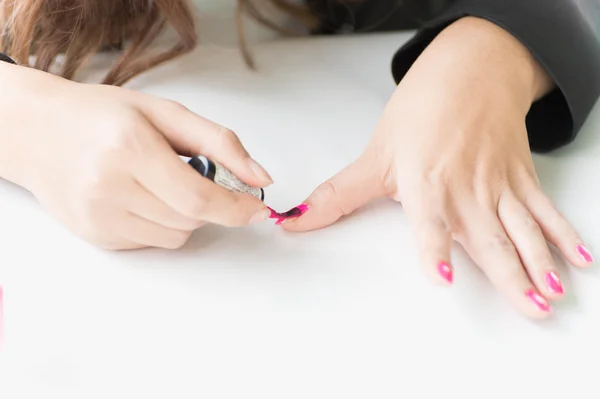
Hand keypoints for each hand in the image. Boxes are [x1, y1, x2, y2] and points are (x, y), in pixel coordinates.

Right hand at [0, 63, 272, 249]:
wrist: (39, 132)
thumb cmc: (103, 116)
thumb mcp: (165, 113)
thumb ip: (219, 143)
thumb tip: (261, 177)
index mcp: (130, 148)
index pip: (198, 198)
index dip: (236, 207)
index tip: (258, 207)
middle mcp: (109, 187)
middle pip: (191, 220)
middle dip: (210, 203)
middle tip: (192, 174)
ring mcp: (99, 217)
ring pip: (176, 236)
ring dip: (186, 215)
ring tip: (159, 182)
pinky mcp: (97, 236)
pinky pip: (154, 242)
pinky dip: (163, 223)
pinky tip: (141, 196)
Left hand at [283, 17, 593, 317]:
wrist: (470, 69)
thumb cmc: (421, 111)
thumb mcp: (375, 154)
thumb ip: (337, 194)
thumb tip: (293, 220)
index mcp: (427, 183)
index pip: (431, 221)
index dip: (437, 248)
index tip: (444, 277)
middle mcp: (466, 188)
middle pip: (489, 237)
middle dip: (510, 276)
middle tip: (528, 310)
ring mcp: (498, 184)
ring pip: (522, 228)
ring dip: (539, 262)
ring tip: (551, 296)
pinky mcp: (520, 177)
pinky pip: (544, 209)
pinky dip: (563, 234)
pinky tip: (579, 260)